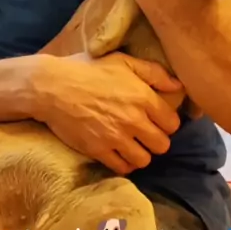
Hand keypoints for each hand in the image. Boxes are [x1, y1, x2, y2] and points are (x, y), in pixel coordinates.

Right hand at [32, 52, 182, 173]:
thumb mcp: (123, 61)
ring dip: (140, 154)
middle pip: (162, 145)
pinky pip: (122, 168)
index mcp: (142, 97)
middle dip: (156, 140)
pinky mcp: (99, 150)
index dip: (166, 123)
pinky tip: (118, 153)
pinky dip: (123, 163)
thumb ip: (154, 73)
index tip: (157, 121)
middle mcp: (133, 119)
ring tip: (132, 146)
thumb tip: (179, 87)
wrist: (52, 87)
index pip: (172, 123)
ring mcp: (116, 137)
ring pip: (144, 160)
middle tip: (145, 135)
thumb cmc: (87, 70)